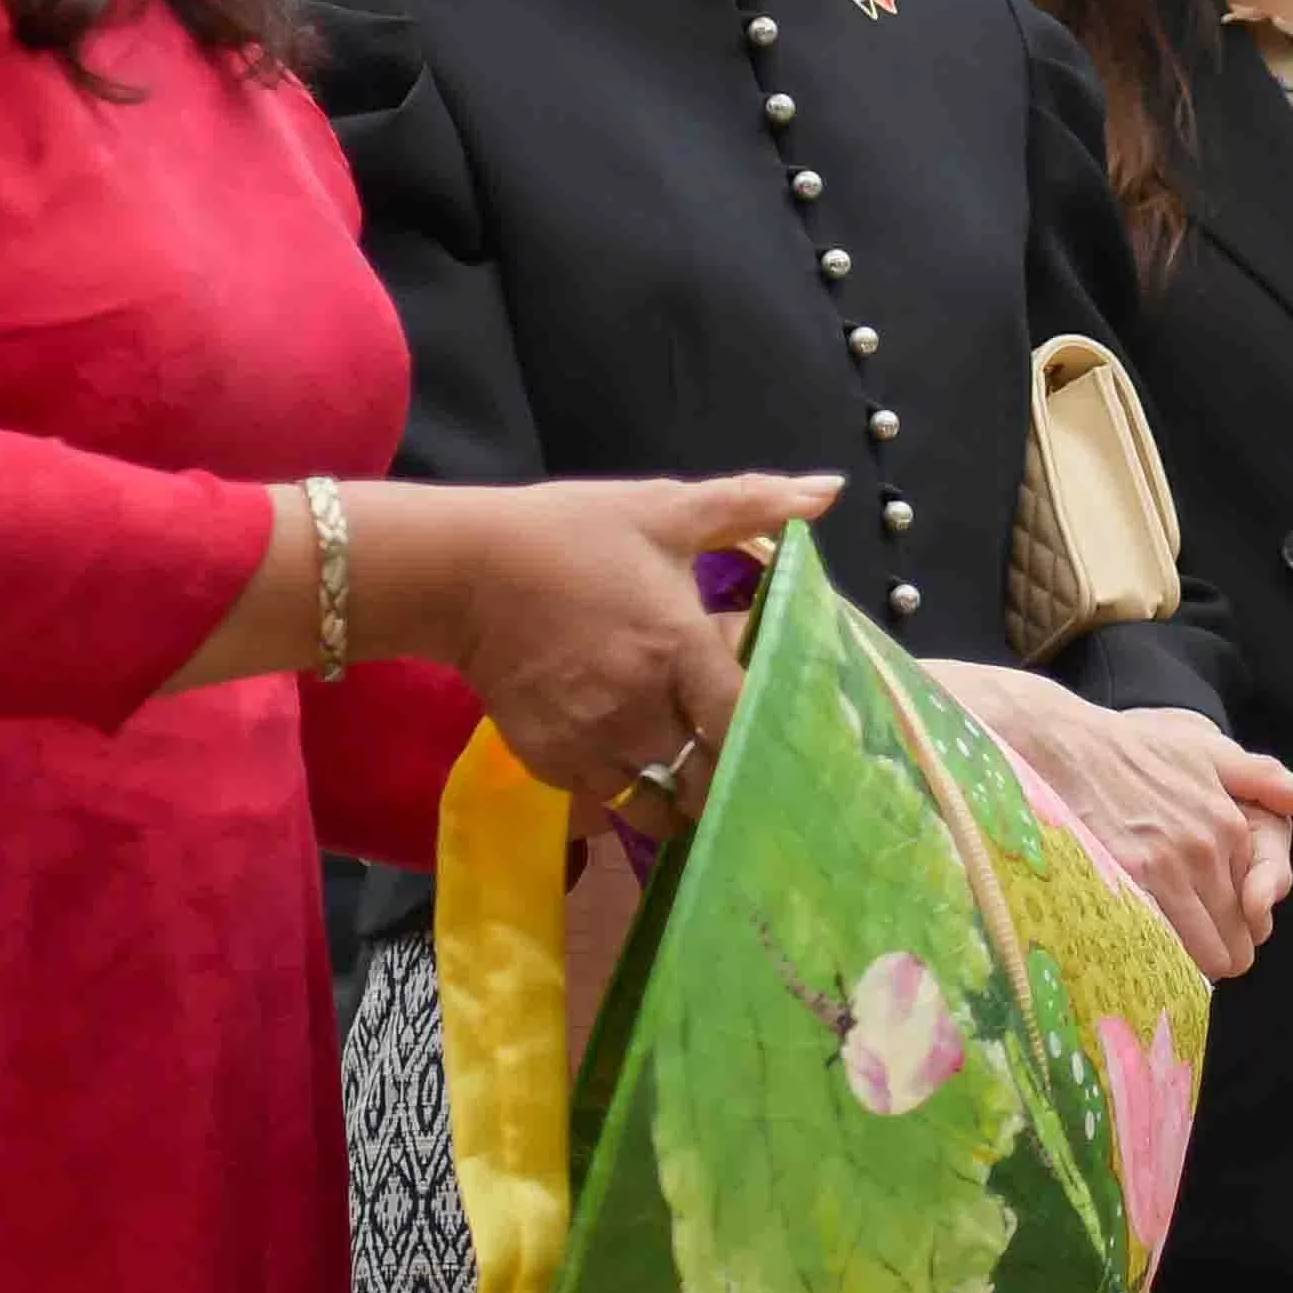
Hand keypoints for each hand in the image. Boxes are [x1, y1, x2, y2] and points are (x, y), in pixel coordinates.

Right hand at [389, 472, 843, 796]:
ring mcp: (594, 743)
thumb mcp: (665, 510)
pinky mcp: (552, 763)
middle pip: (711, 776)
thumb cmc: (572, 535)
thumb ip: (752, 504)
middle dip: (732, 777)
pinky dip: (632, 794)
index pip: (746, 723)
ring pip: (662, 802)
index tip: (788, 737)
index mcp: (680, 647)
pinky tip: (640, 767)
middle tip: (742, 761)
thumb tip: (829, 490)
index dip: (771, 736)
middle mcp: (643, 708)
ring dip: (683, 792)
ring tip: (693, 772)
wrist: (463, 570)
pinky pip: (611, 803)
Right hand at [927, 663, 1292, 980]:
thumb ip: (1269, 781)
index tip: (1214, 926)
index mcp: (1230, 828)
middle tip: (1189, 947)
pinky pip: (1160, 945)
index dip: (1236, 929)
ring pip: (1201, 955)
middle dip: (1217, 953)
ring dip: (1188, 963)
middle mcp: (1206, 851)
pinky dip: (1156, 956)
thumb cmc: (1135, 750)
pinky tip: (1139, 950)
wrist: (1065, 746)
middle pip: (1232, 944)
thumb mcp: (1211, 753)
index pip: (1254, 913)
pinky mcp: (1128, 881)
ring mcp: (1167, 869)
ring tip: (1164, 954)